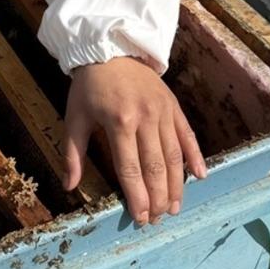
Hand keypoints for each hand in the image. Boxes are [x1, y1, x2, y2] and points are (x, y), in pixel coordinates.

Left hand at [63, 57, 205, 225]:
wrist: (110, 48)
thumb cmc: (89, 86)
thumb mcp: (74, 117)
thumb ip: (73, 153)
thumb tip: (69, 186)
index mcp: (119, 121)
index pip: (130, 168)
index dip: (136, 196)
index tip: (139, 217)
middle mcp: (146, 118)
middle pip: (156, 166)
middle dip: (158, 197)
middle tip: (156, 219)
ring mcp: (163, 112)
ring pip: (174, 155)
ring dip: (177, 185)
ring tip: (175, 208)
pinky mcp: (173, 106)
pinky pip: (187, 134)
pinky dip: (196, 156)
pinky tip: (201, 176)